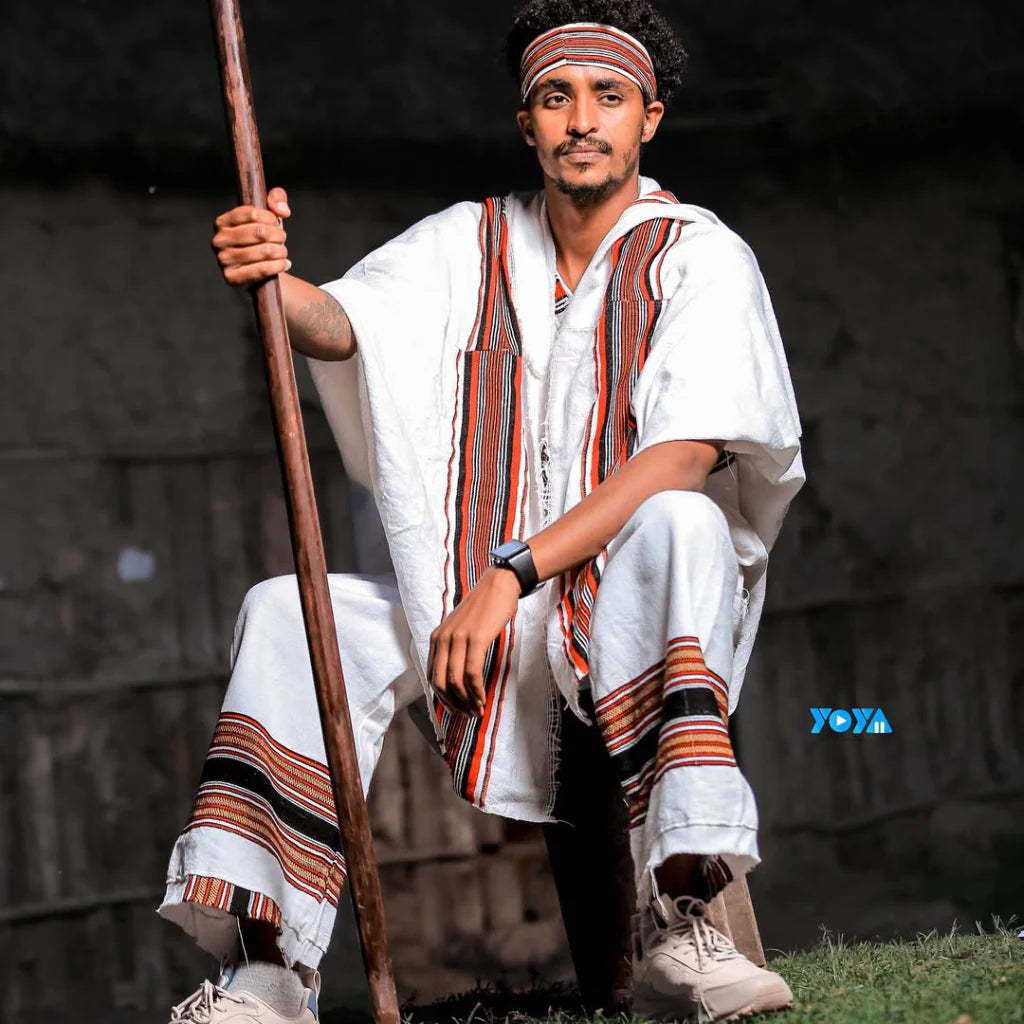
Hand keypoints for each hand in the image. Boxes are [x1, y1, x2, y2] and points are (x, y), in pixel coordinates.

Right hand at [211, 186, 291, 286]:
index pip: (252, 213)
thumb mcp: (268, 217)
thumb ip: (276, 199)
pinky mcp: (232, 278)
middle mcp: (219, 240)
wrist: (258, 275)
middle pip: (260, 232)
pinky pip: (262, 269)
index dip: (271, 217)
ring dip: (281, 251)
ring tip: (283, 252)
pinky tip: (284, 264)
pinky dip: (278, 265)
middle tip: (282, 239)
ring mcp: (223, 260)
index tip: (277, 223)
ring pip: (264, 251)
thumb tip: (282, 210)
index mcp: (222, 222)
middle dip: (278, 235)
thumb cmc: (261, 242)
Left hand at [428, 567, 520, 716]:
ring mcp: (458, 638)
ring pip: (456, 681)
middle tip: (467, 714)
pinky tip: (483, 699)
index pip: (432, 676)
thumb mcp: (461, 627)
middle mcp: (443, 638)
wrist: (499, 585)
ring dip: (467, 701)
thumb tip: (456, 677)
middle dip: (453, 704)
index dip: (443, 698)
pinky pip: (472, 673)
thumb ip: (454, 648)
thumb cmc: (484, 608)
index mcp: (436, 637)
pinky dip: (477, 691)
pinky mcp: (476, 639)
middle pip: (440, 683)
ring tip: (477, 710)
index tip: (456, 709)